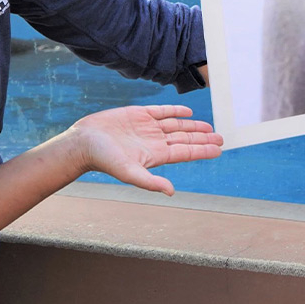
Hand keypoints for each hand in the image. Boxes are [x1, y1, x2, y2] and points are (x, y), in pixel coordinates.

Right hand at [66, 105, 222, 194]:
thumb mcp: (129, 172)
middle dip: (203, 139)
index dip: (203, 150)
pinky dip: (175, 111)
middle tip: (221, 137)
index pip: (185, 152)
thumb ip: (151, 182)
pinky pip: (161, 111)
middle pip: (184, 139)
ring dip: (192, 126)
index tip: (219, 149)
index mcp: (155, 155)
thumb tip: (172, 192)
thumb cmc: (104, 160)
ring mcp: (147, 127)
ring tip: (209, 127)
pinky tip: (187, 112)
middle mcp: (154, 141)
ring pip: (176, 125)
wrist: (83, 142)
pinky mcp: (138, 114)